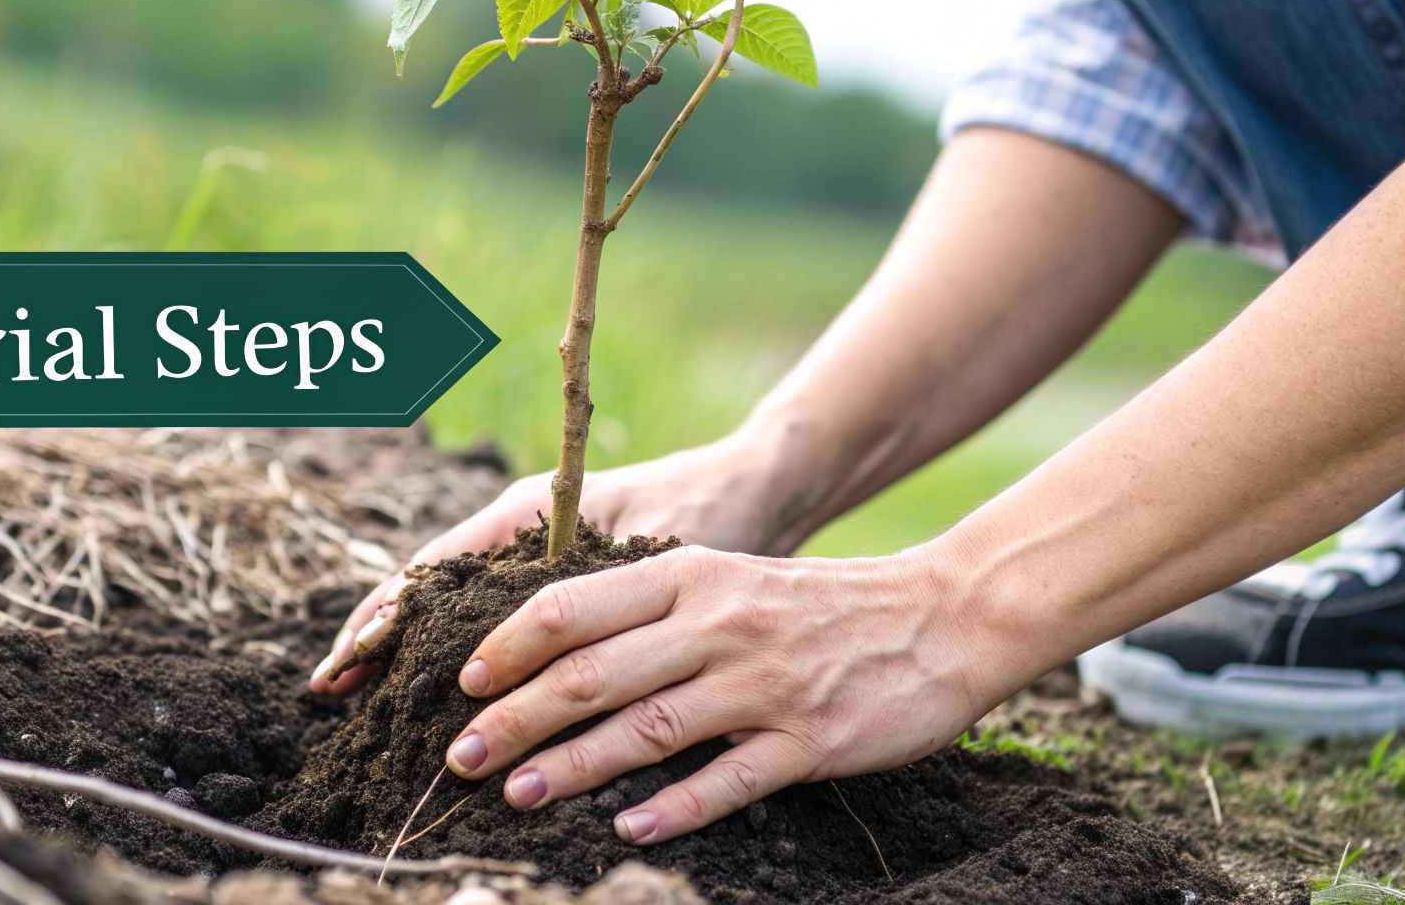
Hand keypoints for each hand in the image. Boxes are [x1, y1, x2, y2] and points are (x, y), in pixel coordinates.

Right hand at [311, 436, 793, 695]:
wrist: (754, 492)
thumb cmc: (707, 507)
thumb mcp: (644, 546)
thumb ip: (584, 583)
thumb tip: (527, 634)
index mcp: (529, 513)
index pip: (437, 568)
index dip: (387, 615)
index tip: (347, 656)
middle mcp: (519, 534)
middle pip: (431, 590)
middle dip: (377, 637)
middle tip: (328, 688)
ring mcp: (535, 560)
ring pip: (453, 609)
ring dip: (405, 651)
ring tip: (355, 697)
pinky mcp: (559, 587)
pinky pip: (489, 622)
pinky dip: (453, 654)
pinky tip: (432, 694)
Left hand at [438, 544, 1002, 843]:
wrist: (942, 615)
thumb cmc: (819, 603)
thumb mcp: (732, 579)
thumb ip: (656, 606)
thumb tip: (561, 650)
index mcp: (692, 575)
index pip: (576, 606)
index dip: (510, 645)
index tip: (463, 681)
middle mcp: (720, 623)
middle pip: (594, 672)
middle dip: (516, 716)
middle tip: (461, 755)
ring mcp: (764, 683)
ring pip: (648, 729)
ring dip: (575, 766)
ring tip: (518, 794)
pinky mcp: (809, 738)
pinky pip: (728, 780)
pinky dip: (674, 807)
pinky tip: (628, 828)